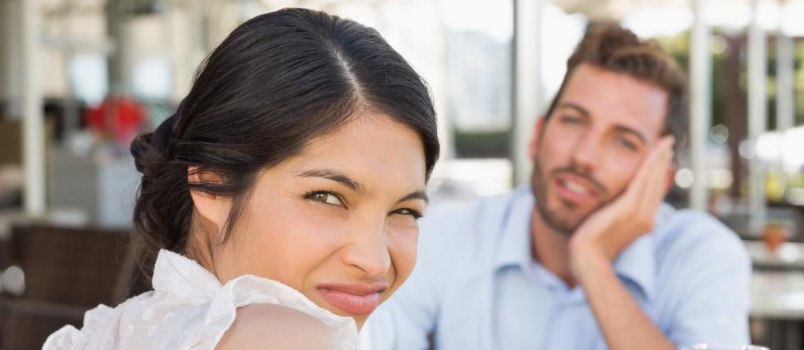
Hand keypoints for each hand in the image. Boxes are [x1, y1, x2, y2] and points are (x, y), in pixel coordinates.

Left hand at [569, 136, 674, 277]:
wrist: (588, 258)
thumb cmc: (592, 247)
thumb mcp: (609, 228)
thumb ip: (617, 216)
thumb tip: (614, 206)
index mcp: (643, 222)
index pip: (654, 193)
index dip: (658, 174)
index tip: (661, 158)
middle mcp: (647, 218)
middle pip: (658, 183)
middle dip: (662, 162)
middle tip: (666, 143)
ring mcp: (639, 214)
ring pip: (653, 180)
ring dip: (659, 159)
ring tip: (664, 143)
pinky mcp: (628, 208)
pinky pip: (642, 181)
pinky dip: (650, 166)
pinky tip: (654, 153)